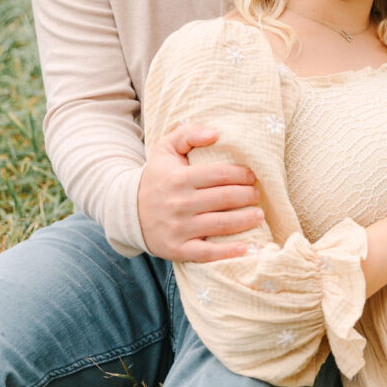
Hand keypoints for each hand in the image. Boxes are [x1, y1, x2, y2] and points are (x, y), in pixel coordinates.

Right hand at [138, 123, 262, 261]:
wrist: (128, 211)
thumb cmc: (157, 177)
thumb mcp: (166, 148)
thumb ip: (189, 133)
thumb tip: (216, 133)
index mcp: (179, 178)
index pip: (220, 174)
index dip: (242, 175)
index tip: (252, 176)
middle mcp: (179, 203)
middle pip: (225, 198)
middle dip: (248, 196)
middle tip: (257, 195)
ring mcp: (178, 228)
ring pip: (221, 224)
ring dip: (246, 220)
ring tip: (259, 215)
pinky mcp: (177, 249)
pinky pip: (207, 253)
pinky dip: (228, 252)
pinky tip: (246, 248)